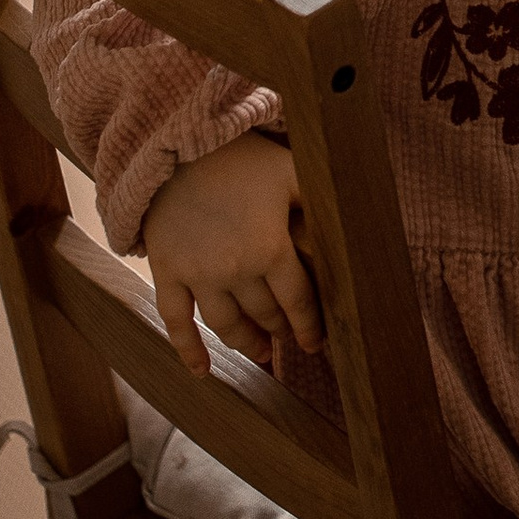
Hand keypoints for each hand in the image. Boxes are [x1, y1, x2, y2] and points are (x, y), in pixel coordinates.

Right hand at [142, 130, 322, 374]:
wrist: (180, 147)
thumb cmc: (244, 158)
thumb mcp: (292, 170)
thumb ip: (318, 200)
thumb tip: (351, 220)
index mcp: (270, 247)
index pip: (296, 300)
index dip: (308, 326)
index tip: (316, 344)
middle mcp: (234, 270)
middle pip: (263, 314)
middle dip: (280, 332)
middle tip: (290, 345)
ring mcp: (197, 276)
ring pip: (226, 325)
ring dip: (245, 344)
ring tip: (261, 354)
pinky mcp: (168, 273)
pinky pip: (175, 322)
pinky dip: (187, 350)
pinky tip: (200, 371)